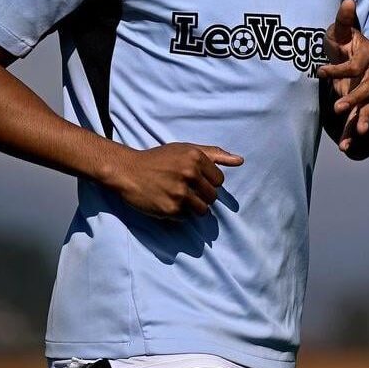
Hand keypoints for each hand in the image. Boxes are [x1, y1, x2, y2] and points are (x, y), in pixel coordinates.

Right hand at [109, 143, 243, 219]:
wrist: (127, 170)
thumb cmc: (159, 159)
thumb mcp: (185, 149)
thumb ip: (214, 154)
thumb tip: (241, 161)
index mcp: (195, 157)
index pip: (219, 181)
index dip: (208, 182)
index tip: (193, 180)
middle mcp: (189, 174)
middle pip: (212, 197)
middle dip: (201, 196)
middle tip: (184, 189)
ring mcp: (180, 193)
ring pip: (202, 210)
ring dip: (192, 207)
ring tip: (177, 198)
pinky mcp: (170, 209)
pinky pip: (186, 218)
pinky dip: (178, 213)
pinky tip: (166, 202)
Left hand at [316, 0, 368, 152]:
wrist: (353, 58)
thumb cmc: (343, 42)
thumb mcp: (341, 30)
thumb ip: (344, 19)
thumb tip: (347, 1)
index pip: (356, 65)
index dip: (339, 69)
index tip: (319, 72)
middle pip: (368, 89)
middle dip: (354, 99)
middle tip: (337, 108)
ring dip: (361, 122)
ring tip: (351, 138)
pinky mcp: (364, 104)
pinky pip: (361, 119)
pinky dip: (354, 133)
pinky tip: (346, 148)